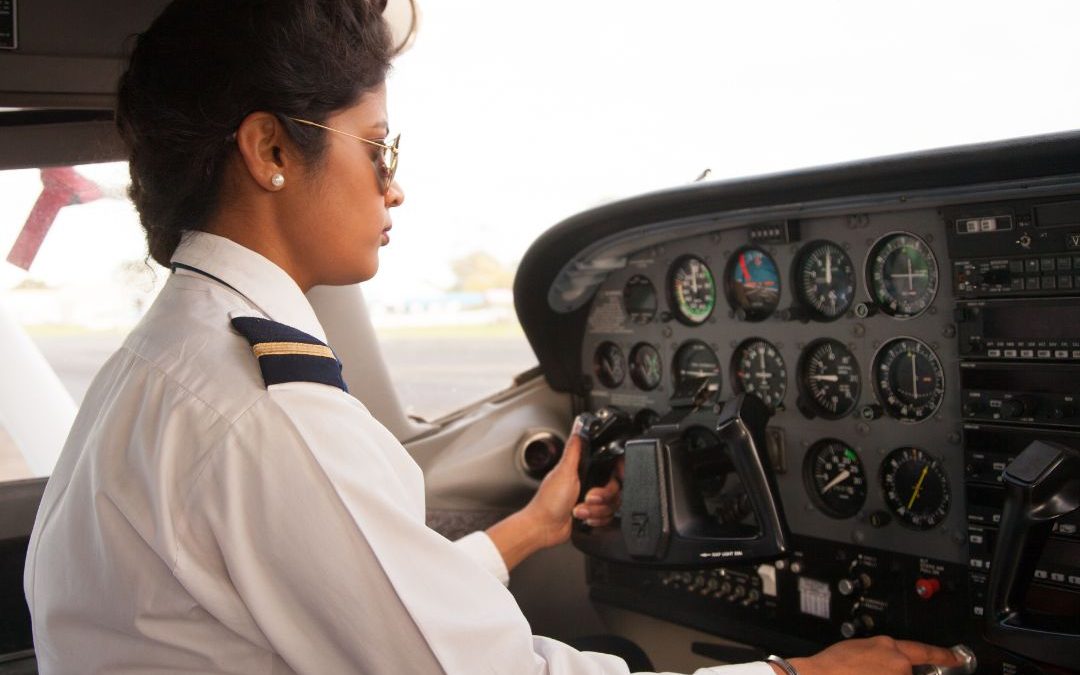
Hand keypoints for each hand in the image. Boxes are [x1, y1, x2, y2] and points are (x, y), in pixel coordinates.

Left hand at [522, 420, 621, 547]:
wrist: (545, 529)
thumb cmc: (549, 502)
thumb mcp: (564, 471)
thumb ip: (574, 449)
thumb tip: (579, 426)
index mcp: (582, 469)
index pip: (612, 469)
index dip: (615, 476)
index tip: (611, 482)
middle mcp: (589, 483)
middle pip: (614, 489)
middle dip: (601, 498)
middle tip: (587, 498)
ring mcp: (591, 500)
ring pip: (611, 505)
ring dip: (595, 511)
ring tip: (579, 510)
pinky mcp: (592, 515)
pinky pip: (607, 517)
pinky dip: (596, 520)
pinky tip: (583, 518)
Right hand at [779, 636, 961, 674]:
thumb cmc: (831, 666)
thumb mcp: (858, 647)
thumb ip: (880, 652)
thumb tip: (887, 661)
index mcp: (891, 648)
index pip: (927, 651)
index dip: (945, 656)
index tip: (957, 658)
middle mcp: (899, 666)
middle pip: (912, 674)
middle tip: (872, 673)